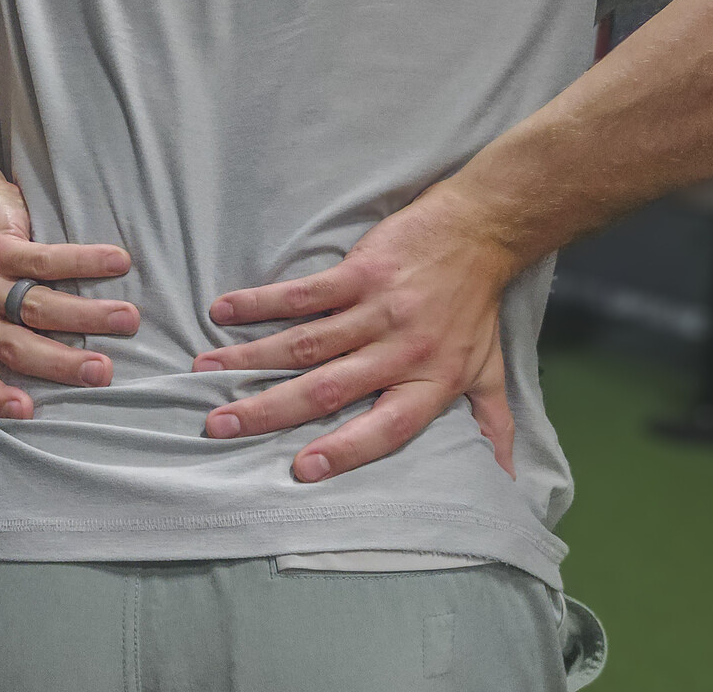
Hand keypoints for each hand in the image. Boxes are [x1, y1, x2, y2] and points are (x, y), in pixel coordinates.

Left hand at [0, 183, 138, 418]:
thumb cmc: (2, 278)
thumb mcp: (0, 319)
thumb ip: (28, 344)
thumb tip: (89, 377)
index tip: (28, 411)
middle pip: (18, 349)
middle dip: (63, 364)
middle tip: (104, 372)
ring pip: (36, 307)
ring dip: (86, 315)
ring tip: (127, 319)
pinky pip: (44, 260)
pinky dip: (85, 263)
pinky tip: (118, 263)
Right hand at [192, 179, 518, 481]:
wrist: (481, 230)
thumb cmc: (478, 308)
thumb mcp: (490, 372)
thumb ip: (492, 427)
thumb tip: (507, 483)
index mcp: (431, 382)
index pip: (387, 427)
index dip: (346, 450)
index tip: (301, 470)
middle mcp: (402, 350)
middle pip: (329, 388)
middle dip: (269, 410)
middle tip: (219, 427)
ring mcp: (378, 309)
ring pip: (306, 342)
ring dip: (251, 359)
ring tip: (205, 375)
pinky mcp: (361, 272)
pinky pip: (304, 292)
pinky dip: (262, 302)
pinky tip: (223, 311)